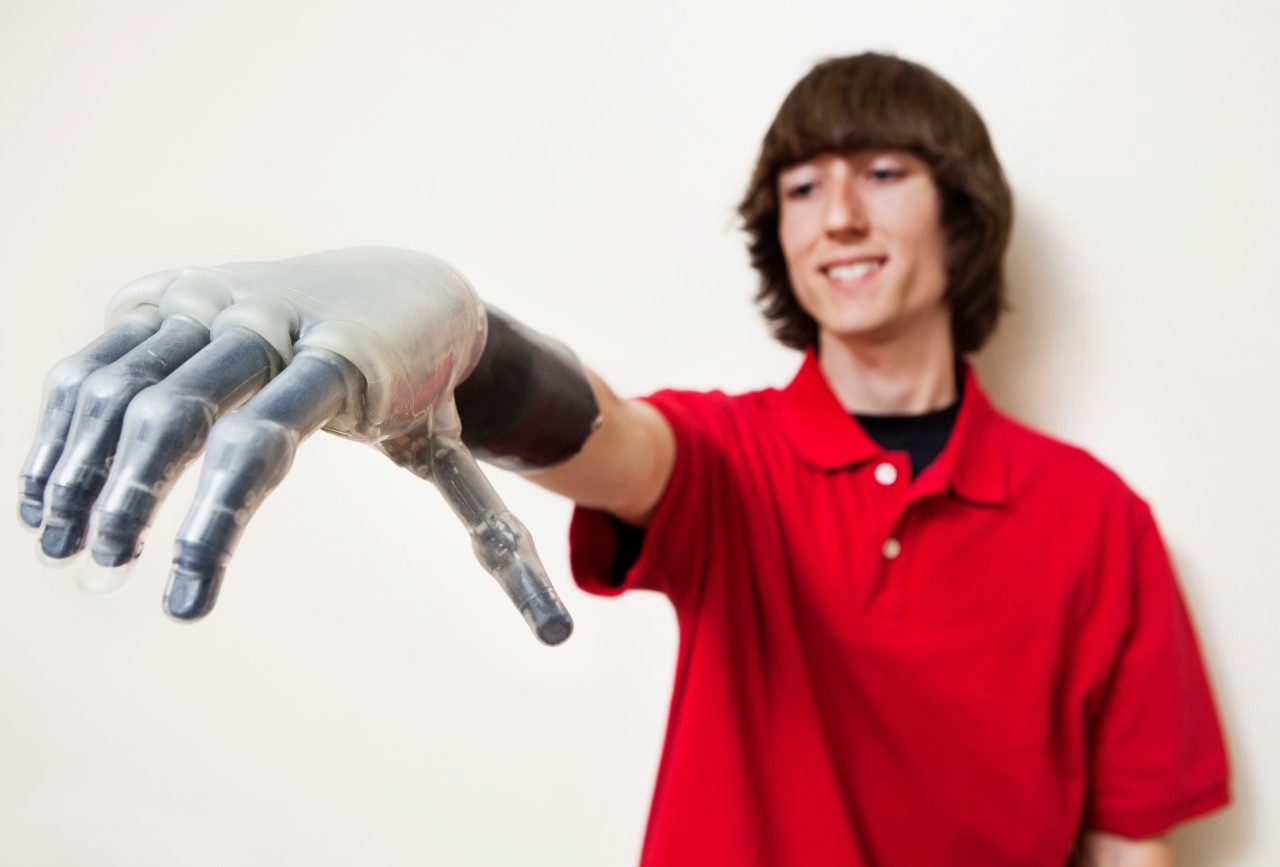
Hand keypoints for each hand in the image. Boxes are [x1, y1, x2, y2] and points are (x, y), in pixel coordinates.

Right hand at [18, 247, 572, 644]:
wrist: (410, 285)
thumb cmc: (427, 392)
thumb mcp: (453, 458)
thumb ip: (496, 542)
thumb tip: (562, 636)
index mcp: (344, 363)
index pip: (258, 445)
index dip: (210, 527)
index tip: (185, 606)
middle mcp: (271, 318)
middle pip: (177, 408)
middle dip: (130, 499)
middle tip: (106, 571)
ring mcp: (215, 296)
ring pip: (125, 377)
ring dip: (81, 464)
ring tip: (62, 544)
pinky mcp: (172, 290)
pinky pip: (102, 352)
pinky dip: (65, 418)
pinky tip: (49, 485)